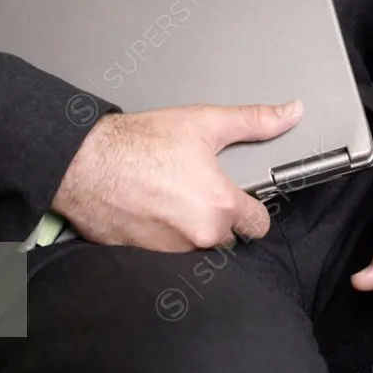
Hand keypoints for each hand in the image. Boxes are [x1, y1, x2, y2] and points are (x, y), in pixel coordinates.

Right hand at [52, 101, 303, 251]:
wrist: (83, 163)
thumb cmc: (137, 143)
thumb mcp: (203, 122)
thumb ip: (253, 121)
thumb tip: (289, 113)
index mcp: (219, 206)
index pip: (259, 225)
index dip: (252, 208)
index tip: (241, 197)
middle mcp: (198, 235)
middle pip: (227, 236)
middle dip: (218, 217)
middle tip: (196, 187)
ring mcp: (170, 251)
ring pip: (196, 245)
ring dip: (189, 227)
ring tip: (169, 194)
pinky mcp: (143, 258)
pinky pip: (166, 251)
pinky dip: (162, 234)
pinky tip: (151, 208)